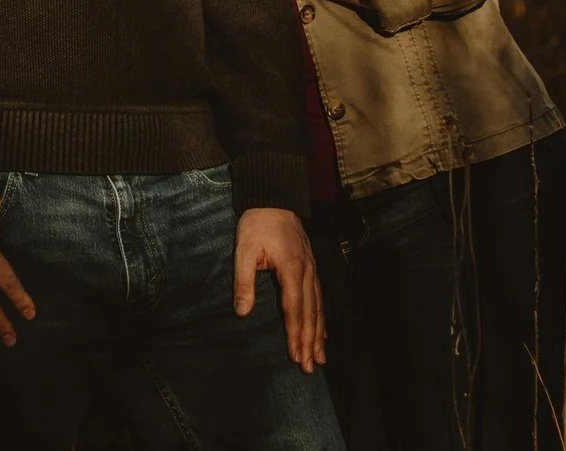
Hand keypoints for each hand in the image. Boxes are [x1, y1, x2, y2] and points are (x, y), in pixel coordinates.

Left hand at [234, 205, 324, 370]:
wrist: (273, 198)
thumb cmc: (256, 224)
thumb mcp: (244, 250)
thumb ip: (244, 281)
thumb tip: (242, 312)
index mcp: (291, 269)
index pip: (294, 309)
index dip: (295, 335)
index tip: (296, 356)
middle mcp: (306, 271)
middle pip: (310, 313)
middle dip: (310, 342)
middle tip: (309, 367)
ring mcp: (311, 268)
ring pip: (318, 306)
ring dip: (319, 333)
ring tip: (321, 357)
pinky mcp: (310, 266)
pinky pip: (319, 296)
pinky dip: (321, 316)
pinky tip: (322, 330)